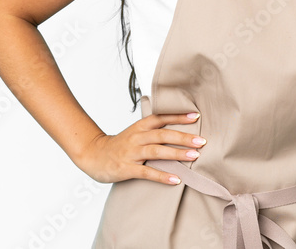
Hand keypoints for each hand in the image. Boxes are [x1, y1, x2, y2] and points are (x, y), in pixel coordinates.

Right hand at [74, 112, 204, 184]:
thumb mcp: (135, 132)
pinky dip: (162, 175)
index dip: (178, 116)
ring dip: (176, 153)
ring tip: (194, 156)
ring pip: (156, 151)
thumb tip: (178, 126)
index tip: (196, 116)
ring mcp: (131, 153)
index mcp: (140, 126)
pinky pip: (147, 172)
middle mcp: (137, 137)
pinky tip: (175, 179)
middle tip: (201, 141)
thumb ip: (153, 129)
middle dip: (183, 137)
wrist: (93, 155)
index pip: (161, 118)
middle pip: (162, 135)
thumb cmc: (119, 145)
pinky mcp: (127, 169)